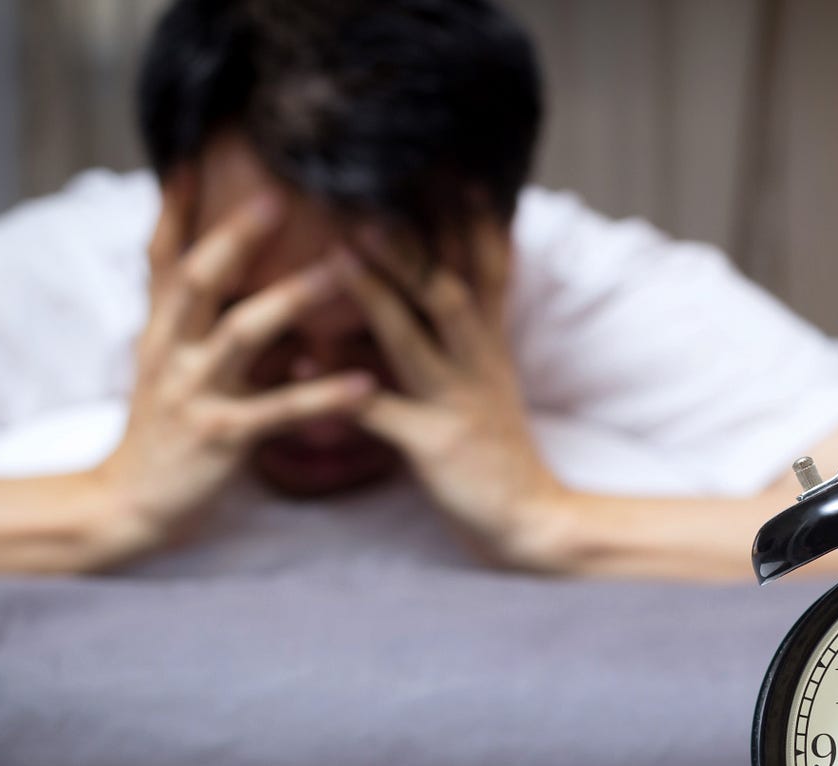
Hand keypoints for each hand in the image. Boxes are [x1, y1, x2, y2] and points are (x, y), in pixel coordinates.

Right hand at [94, 171, 375, 548]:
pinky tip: (366, 382)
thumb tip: (254, 281)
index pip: (162, 257)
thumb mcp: (173, 367)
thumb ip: (209, 325)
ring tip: (344, 269)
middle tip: (280, 195)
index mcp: (161, 331)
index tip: (191, 154)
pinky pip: (280, 411)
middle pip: (200, 279)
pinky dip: (324, 395)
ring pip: (244, 334)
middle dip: (237, 236)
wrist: (129, 505)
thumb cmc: (166, 431)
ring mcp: (193, 393)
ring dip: (294, 297)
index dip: (174, 207)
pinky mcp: (221, 437)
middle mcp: (171, 352)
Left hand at [338, 221, 567, 564]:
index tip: (454, 172)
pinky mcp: (436, 445)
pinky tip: (305, 369)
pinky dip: (341, 391)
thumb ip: (472, 338)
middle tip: (373, 192)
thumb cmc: (499, 455)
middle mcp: (477, 364)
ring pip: (415, 338)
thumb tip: (448, 290)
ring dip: (378, 294)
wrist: (533, 521)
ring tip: (340, 253)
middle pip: (448, 288)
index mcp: (490, 348)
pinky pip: (381, 413)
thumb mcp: (494, 384)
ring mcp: (458, 401)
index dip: (472, 222)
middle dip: (413, 240)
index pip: (486, 272)